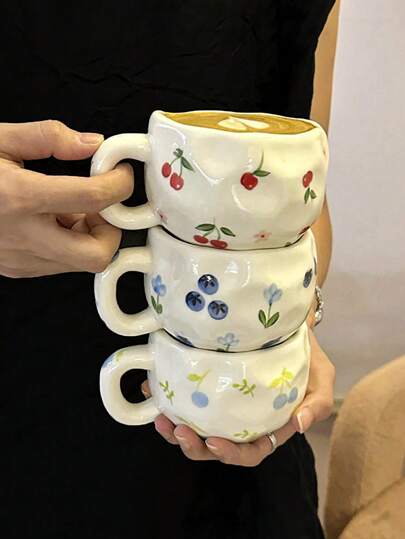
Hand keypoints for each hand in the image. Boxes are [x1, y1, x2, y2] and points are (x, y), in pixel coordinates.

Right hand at [0, 120, 133, 276]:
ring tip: (66, 207)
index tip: (118, 174)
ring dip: (88, 235)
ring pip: (80, 263)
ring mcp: (18, 260)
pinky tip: (48, 220)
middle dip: (110, 230)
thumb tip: (91, 144)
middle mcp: (22, 237)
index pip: (94, 198)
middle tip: (99, 205)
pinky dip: (67, 243)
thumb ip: (48, 137)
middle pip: (97, 255)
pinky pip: (58, 263)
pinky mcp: (14, 269)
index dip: (119, 185)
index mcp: (19, 198)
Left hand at [141, 330, 334, 465]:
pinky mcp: (208, 387)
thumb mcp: (323, 380)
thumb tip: (301, 424)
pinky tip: (152, 387)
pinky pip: (184, 399)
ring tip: (159, 418)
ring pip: (195, 427)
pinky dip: (166, 396)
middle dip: (193, 446)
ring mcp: (222, 405)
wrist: (288, 327)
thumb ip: (318, 404)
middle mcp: (241, 422)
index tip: (213, 442)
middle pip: (214, 446)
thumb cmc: (307, 358)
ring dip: (173, 428)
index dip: (230, 454)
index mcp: (268, 428)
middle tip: (176, 430)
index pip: (250, 452)